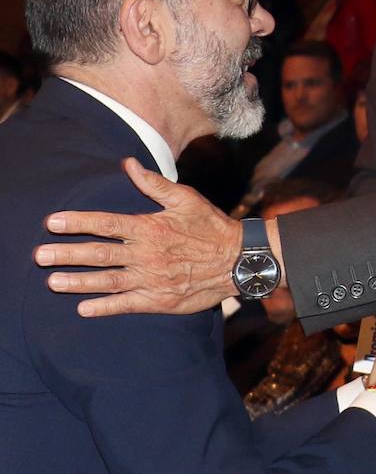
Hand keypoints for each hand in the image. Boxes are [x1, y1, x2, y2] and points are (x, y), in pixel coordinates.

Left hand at [35, 158, 241, 315]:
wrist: (238, 259)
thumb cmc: (210, 226)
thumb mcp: (186, 198)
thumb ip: (154, 183)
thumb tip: (128, 164)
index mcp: (151, 227)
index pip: (107, 224)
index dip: (78, 222)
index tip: (52, 222)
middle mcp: (146, 254)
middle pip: (99, 254)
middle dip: (67, 254)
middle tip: (39, 255)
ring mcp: (151, 279)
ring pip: (107, 281)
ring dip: (77, 282)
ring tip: (52, 282)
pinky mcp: (159, 300)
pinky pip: (126, 305)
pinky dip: (103, 308)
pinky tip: (83, 309)